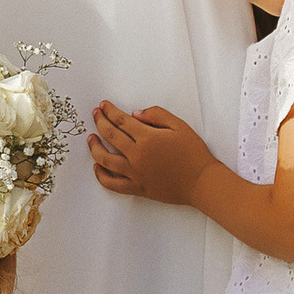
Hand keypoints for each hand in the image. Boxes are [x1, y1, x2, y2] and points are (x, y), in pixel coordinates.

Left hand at [89, 101, 213, 205]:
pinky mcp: (137, 188)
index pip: (121, 120)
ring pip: (105, 160)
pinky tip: (97, 167)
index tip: (103, 105)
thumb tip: (134, 114)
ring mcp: (135, 173)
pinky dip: (101, 176)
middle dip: (100, 122)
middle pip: (110, 136)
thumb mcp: (179, 126)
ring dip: (94, 147)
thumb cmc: (194, 153)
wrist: (202, 182)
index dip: (109, 111)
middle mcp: (137, 155)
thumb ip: (156, 115)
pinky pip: (113, 184)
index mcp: (148, 138)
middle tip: (95, 114)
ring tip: (91, 138)